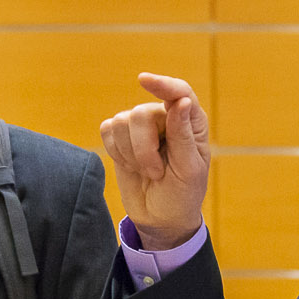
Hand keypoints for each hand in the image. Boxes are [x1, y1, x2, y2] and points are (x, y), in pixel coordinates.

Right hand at [99, 73, 210, 250]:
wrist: (161, 218)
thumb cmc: (182, 194)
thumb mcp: (189, 170)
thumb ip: (183, 135)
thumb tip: (181, 101)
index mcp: (191, 122)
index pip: (179, 92)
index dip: (162, 84)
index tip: (143, 80)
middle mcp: (165, 117)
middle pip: (141, 113)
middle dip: (143, 149)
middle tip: (156, 172)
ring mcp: (141, 126)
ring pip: (121, 121)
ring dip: (131, 154)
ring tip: (146, 171)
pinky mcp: (120, 136)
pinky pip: (107, 130)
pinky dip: (116, 152)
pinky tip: (130, 165)